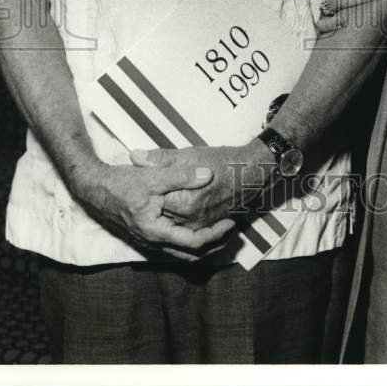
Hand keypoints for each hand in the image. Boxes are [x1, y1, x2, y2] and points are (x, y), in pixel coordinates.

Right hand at [74, 160, 235, 260]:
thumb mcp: (154, 176)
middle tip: (232, 230)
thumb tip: (208, 175)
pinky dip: (189, 243)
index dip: (215, 235)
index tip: (231, 222)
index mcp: (156, 232)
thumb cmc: (121, 183)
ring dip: (203, 246)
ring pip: (182, 254)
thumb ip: (182, 176)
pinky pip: (173, 248)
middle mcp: (152, 244)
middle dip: (214, 245)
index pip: (194, 243)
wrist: (94, 189)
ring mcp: (148, 243)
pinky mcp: (146, 237)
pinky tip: (198, 229)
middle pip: (190, 255)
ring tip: (221, 232)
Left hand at [130, 141, 273, 229]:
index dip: (146, 191)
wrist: (252, 173)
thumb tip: (134, 156)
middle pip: (161, 216)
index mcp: (181, 203)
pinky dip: (180, 222)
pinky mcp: (207, 228)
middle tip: (149, 192)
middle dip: (154, 205)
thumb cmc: (221, 161)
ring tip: (164, 201)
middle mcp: (189, 220)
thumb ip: (160, 159)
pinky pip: (188, 230)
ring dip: (167, 215)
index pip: (152, 202)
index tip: (141, 181)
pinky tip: (178, 209)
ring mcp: (199, 227)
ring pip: (174, 225)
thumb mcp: (188, 155)